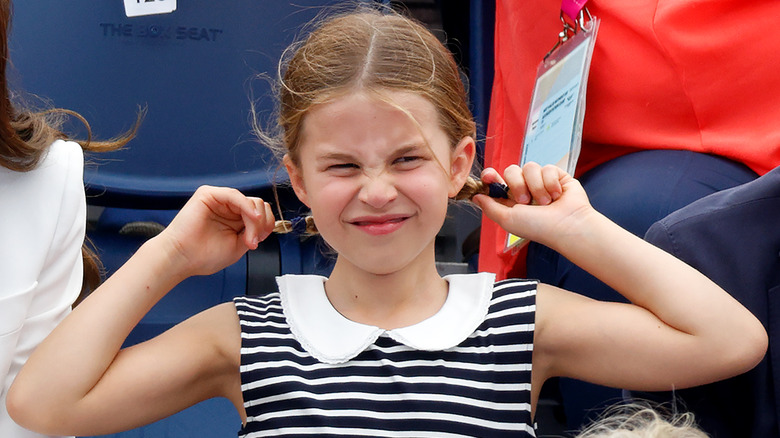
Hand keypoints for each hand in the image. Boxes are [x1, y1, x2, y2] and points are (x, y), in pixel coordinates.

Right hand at [157, 185, 275, 276]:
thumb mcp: (238, 246)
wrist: (181, 259)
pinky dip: (247, 207)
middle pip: (259, 206)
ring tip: (247, 238)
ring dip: (255, 221)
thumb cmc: (203, 255)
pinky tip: (252, 218)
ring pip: (251, 202)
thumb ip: (253, 233)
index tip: (257, 242)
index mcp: (235, 219)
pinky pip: (235, 195)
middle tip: (251, 242)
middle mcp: (229, 207)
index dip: (266, 226)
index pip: (261, 214)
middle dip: (261, 225)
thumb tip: (265, 225)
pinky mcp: (209, 194)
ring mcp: (219, 199)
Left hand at [473, 162, 593, 245]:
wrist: (567, 225)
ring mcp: (541, 182)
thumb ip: (490, 207)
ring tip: (546, 202)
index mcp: (511, 200)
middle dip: (517, 184)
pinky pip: (547, 167)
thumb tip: (475, 196)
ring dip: (536, 186)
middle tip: (526, 201)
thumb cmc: (538, 227)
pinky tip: (557, 195)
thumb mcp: (508, 220)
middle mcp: (526, 189)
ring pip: (530, 167)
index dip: (491, 176)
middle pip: (511, 170)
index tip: (488, 176)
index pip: (497, 181)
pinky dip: (551, 183)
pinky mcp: (557, 176)